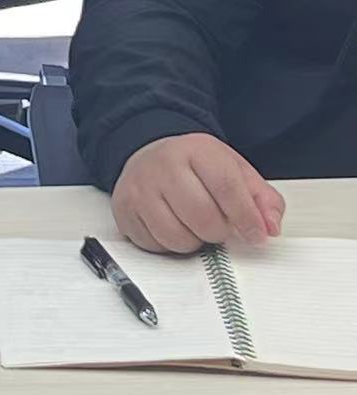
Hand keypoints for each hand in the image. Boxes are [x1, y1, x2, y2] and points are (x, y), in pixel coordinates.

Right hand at [111, 133, 285, 253]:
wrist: (149, 156)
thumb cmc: (195, 168)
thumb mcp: (235, 171)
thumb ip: (262, 199)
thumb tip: (270, 227)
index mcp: (196, 150)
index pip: (226, 186)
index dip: (246, 217)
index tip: (256, 235)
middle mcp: (163, 165)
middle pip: (201, 216)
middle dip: (218, 231)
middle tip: (218, 225)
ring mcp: (139, 187)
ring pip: (176, 236)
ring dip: (193, 241)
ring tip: (193, 225)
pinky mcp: (124, 209)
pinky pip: (154, 245)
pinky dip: (169, 244)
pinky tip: (172, 226)